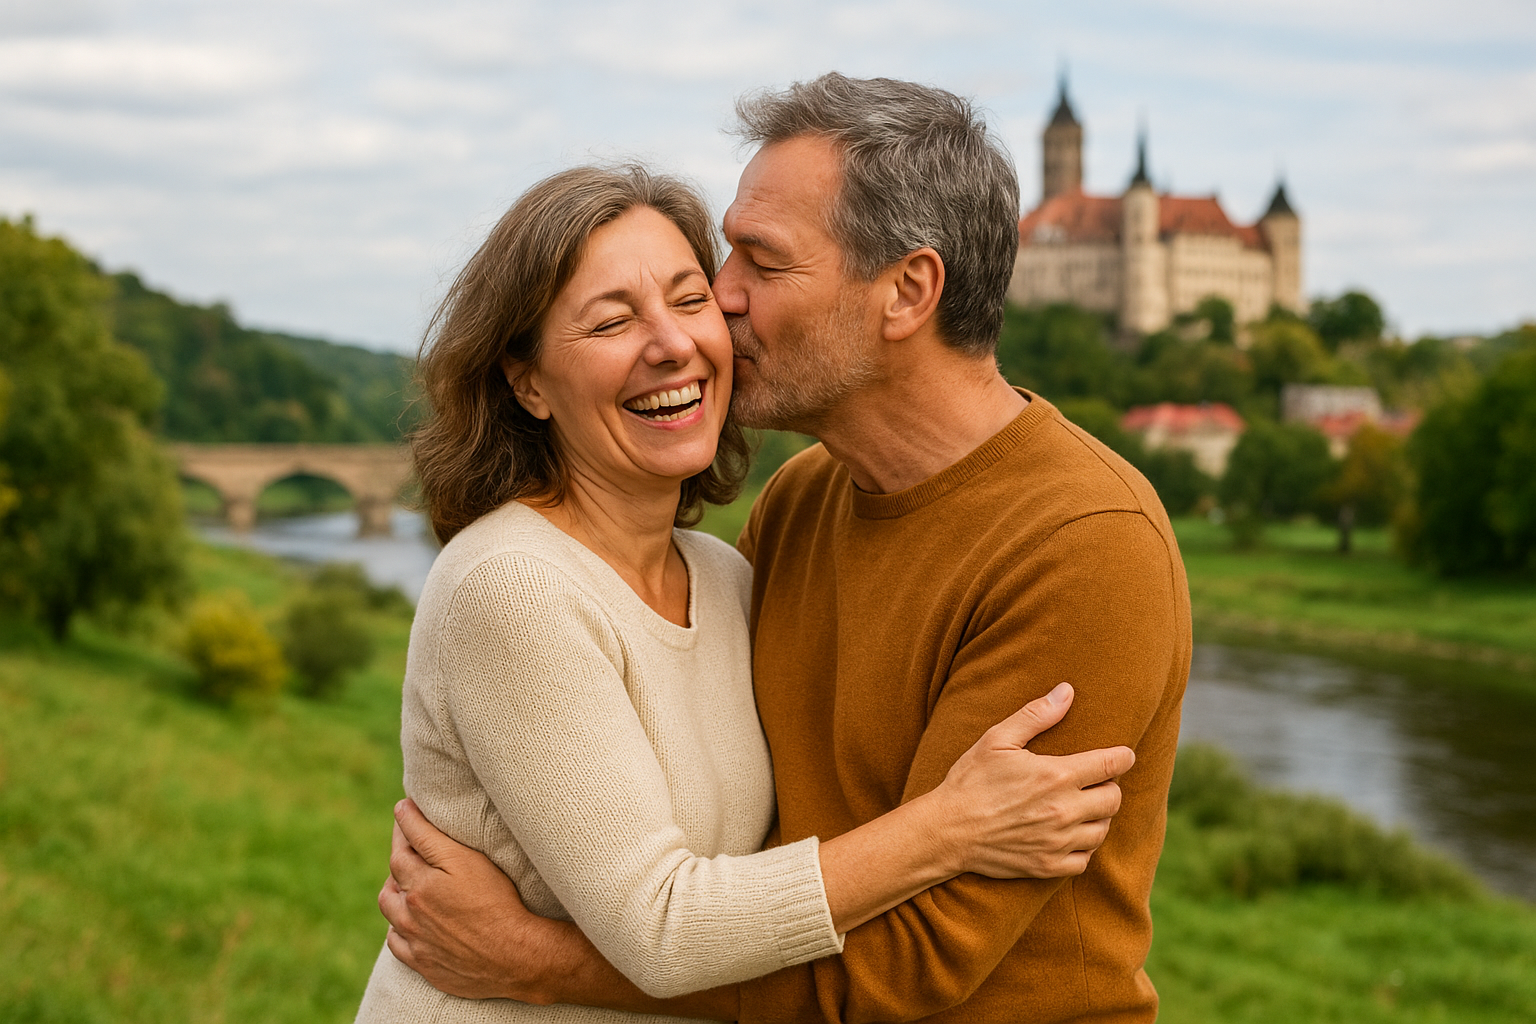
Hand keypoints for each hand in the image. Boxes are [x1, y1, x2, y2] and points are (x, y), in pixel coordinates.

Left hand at [379, 799, 564, 1002]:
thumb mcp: (468, 860)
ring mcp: (416, 937)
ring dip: (394, 891)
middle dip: (401, 855)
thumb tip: (402, 811)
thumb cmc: (497, 902)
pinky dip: (397, 928)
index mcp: (422, 880)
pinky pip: (394, 942)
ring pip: (389, 907)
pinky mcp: (422, 962)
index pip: (404, 844)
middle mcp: (413, 907)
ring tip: (407, 884)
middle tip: (412, 844)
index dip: (404, 824)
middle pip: (395, 873)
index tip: (404, 808)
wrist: (514, 955)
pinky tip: (409, 921)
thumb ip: (430, 837)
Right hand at [932, 683, 1133, 878]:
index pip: (1111, 765)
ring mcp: (1057, 841)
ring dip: (1098, 816)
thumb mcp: (996, 739)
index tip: (1124, 755)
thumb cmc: (970, 780)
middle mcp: (1063, 810)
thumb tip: (1067, 691)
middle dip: (1109, 786)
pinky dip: (1084, 847)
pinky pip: (1085, 859)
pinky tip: (1071, 835)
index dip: (1123, 757)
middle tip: (1094, 781)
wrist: (947, 830)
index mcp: (1055, 775)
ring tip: (1083, 806)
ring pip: (1103, 829)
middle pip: (1113, 799)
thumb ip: (1035, 715)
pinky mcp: (1048, 865)